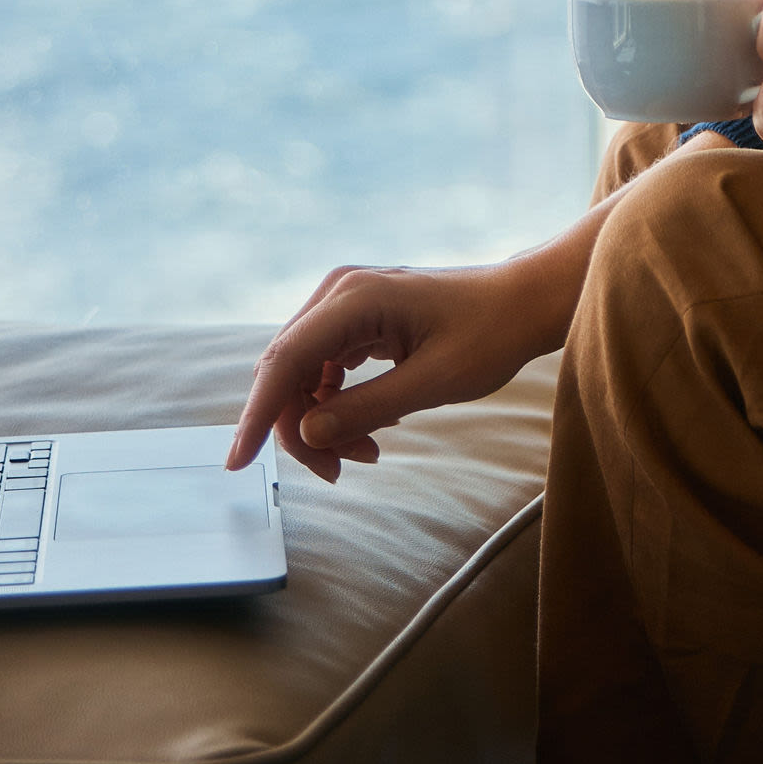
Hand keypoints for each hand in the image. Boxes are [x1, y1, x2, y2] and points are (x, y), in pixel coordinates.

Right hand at [224, 244, 580, 482]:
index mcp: (354, 297)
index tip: (239, 462)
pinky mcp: (357, 319)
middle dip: (301, 428)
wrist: (524, 303)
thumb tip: (308, 433)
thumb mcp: (433, 381)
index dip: (258, 415)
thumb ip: (367, 408)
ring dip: (323, 421)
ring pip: (304, 376)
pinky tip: (375, 426)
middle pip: (288, 372)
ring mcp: (346, 304)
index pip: (284, 361)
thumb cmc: (491, 333)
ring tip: (366, 452)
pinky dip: (338, 405)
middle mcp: (339, 293)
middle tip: (338, 470)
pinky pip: (326, 370)